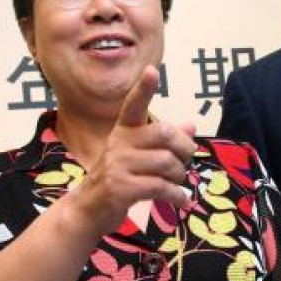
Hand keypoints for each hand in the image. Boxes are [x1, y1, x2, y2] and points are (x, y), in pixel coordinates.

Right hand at [70, 66, 197, 236]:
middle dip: (185, 149)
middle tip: (185, 163)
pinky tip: (181, 201)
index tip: (151, 71)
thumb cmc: (118, 179)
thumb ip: (164, 142)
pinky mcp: (120, 188)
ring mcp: (117, 165)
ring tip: (178, 185)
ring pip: (166, 163)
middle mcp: (118, 143)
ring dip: (180, 177)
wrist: (89, 209)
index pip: (134, 105)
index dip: (143, 88)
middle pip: (165, 133)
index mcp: (123, 131)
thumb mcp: (139, 156)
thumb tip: (192, 125)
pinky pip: (161, 187)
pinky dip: (177, 196)